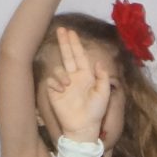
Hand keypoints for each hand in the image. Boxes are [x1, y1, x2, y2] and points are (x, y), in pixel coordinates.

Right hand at [44, 25, 109, 144]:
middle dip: (65, 43)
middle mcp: (74, 77)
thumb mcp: (104, 94)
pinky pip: (52, 81)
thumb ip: (102, 77)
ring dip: (62, 73)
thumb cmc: (96, 111)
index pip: (80, 56)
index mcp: (86, 76)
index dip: (75, 44)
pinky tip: (62, 90)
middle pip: (68, 56)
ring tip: (68, 84)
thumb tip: (98, 62)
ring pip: (59, 69)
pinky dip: (56, 83)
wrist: (84, 126)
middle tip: (61, 29)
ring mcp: (64, 84)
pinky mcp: (54, 92)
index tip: (71, 32)